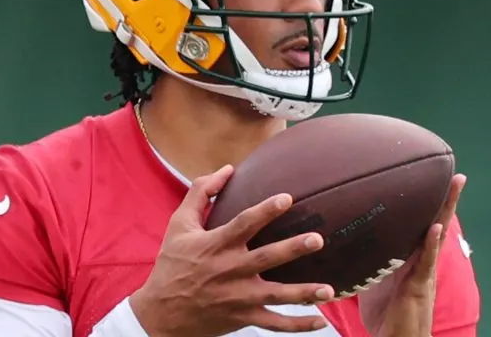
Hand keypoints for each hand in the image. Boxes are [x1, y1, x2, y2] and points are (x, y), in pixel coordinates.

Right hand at [129, 165, 335, 336]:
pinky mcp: (242, 318)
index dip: (265, 211)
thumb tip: (227, 169)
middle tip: (317, 239)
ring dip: (303, 293)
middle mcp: (229, 271)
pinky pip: (274, 323)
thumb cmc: (172, 264)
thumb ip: (199, 193)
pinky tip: (321, 320)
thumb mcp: (178, 225)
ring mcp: (238, 297)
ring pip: (276, 295)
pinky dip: (297, 325)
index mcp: (215, 245)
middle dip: (292, 249)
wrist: (160, 314)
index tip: (287, 198)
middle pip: (266, 258)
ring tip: (330, 289)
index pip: (243, 224)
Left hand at [358, 174, 466, 336]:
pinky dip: (431, 245)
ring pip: (437, 237)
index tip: (435, 178)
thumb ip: (370, 258)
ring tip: (453, 187)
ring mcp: (423, 272)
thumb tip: (351, 237)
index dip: (430, 204)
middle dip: (447, 200)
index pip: (423, 224)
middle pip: (437, 224)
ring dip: (445, 212)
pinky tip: (435, 228)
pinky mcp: (418, 286)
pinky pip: (426, 262)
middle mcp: (422, 261)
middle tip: (457, 175)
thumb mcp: (375, 279)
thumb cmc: (386, 313)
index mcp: (412, 257)